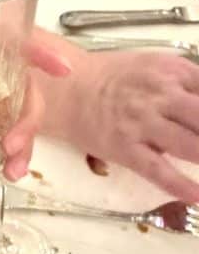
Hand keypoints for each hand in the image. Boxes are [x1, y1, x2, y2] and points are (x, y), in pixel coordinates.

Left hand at [0, 35, 70, 179]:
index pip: (18, 41)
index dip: (43, 53)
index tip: (63, 68)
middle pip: (28, 88)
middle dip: (28, 119)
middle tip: (11, 145)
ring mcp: (0, 91)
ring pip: (25, 114)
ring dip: (26, 142)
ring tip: (14, 170)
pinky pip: (12, 130)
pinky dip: (14, 151)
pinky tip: (9, 169)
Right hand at [44, 50, 198, 202]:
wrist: (67, 88)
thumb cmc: (115, 77)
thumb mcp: (157, 66)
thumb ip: (191, 83)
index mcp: (172, 71)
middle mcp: (159, 95)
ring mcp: (141, 123)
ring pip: (192, 147)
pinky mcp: (124, 148)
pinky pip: (159, 171)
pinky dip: (183, 187)